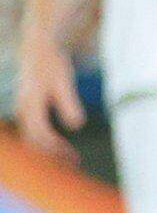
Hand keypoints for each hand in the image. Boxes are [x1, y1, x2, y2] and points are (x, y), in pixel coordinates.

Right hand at [13, 31, 84, 155]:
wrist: (38, 48)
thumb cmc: (53, 63)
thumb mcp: (64, 81)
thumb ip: (69, 103)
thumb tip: (77, 126)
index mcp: (30, 104)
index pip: (39, 134)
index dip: (54, 148)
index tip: (71, 157)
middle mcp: (23, 109)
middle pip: (33, 140)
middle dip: (51, 155)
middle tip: (73, 164)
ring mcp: (23, 110)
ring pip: (32, 137)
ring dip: (49, 150)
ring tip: (70, 159)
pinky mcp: (28, 109)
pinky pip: (34, 132)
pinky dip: (46, 142)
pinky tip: (62, 147)